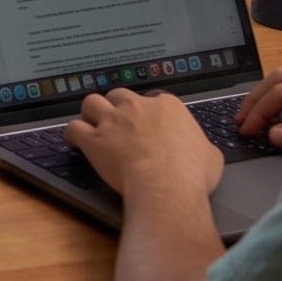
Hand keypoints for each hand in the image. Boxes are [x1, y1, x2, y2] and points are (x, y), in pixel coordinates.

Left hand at [62, 89, 221, 197]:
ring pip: (92, 103)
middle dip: (116, 106)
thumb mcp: (210, 156)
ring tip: (91, 124)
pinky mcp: (94, 139)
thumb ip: (202, 147)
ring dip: (90, 112)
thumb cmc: (192, 172)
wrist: (167, 185)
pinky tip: (72, 141)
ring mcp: (113, 121)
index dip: (146, 111)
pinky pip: (74, 128)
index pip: (151, 99)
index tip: (145, 123)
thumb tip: (203, 152)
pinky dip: (71, 134)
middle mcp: (137, 107)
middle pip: (119, 96)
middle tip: (116, 122)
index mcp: (167, 107)